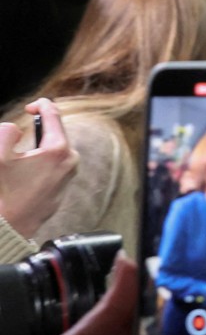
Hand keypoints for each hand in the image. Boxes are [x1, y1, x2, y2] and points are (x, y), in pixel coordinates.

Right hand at [0, 99, 77, 236]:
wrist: (7, 228)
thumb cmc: (2, 193)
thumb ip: (7, 131)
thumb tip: (17, 128)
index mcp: (58, 150)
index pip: (54, 115)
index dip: (41, 105)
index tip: (29, 107)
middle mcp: (69, 162)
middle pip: (56, 133)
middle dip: (39, 128)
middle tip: (25, 125)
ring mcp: (67, 177)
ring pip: (55, 151)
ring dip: (39, 146)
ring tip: (21, 151)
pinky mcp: (61, 189)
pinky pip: (53, 167)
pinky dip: (40, 161)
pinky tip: (24, 169)